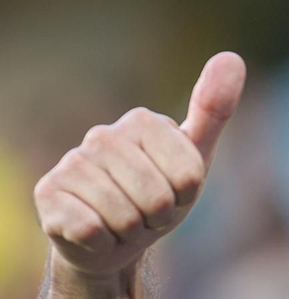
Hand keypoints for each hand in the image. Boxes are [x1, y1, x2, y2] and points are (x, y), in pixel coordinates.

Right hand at [33, 52, 246, 280]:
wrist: (114, 238)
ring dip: (131, 232)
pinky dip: (103, 242)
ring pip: (125, 217)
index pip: (188, 175)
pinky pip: (91, 230)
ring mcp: (71, 162)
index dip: (186, 195)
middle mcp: (101, 135)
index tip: (175, 192)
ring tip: (124, 222)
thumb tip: (232, 56)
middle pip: (156, 198)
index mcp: (142, 122)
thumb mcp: (194, 159)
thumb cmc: (160, 195)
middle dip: (159, 217)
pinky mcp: (47, 194)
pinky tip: (95, 232)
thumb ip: (214, 111)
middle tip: (148, 213)